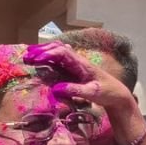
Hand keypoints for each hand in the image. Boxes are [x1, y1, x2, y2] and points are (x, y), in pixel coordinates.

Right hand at [23, 42, 139, 125]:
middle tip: (27, 56)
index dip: (48, 53)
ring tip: (30, 56)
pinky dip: (49, 58)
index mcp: (82, 63)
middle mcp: (78, 61)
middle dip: (42, 50)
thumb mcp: (93, 93)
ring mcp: (76, 65)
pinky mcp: (75, 71)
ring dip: (44, 52)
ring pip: (58, 52)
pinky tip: (42, 59)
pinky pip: (60, 60)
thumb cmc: (108, 93)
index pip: (63, 52)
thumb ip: (76, 90)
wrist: (118, 96)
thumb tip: (55, 89)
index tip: (35, 59)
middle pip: (58, 48)